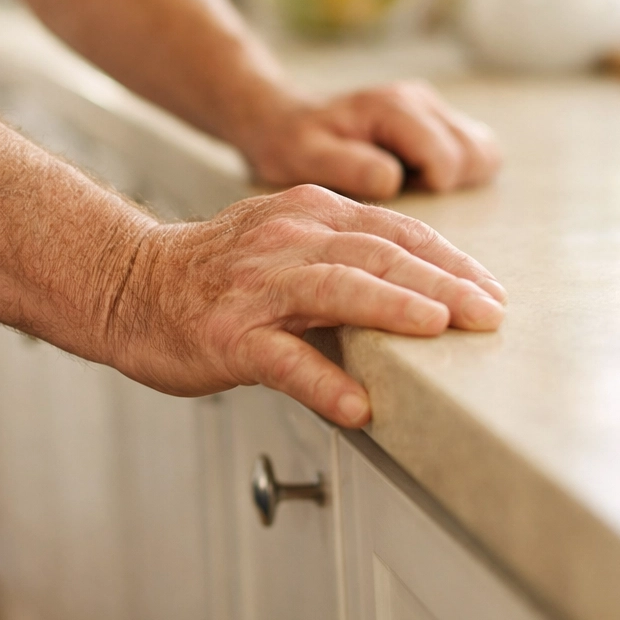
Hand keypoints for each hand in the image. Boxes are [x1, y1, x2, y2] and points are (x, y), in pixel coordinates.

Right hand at [105, 183, 506, 427]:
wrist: (128, 283)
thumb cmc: (213, 272)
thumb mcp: (285, 240)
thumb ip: (344, 252)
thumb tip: (424, 284)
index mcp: (307, 213)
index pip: (394, 231)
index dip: (449, 259)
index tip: (491, 288)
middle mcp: (286, 239)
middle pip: (377, 253)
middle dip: (442, 281)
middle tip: (490, 312)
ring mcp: (255, 286)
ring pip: (336, 288)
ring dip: (394, 307)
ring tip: (440, 329)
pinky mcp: (228, 335)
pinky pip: (283, 360)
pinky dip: (322, 381)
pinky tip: (356, 406)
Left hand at [238, 81, 501, 200]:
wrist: (283, 120)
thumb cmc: (291, 143)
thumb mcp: (304, 158)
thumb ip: (348, 167)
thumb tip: (392, 180)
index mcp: (393, 108)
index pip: (447, 159)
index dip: (429, 189)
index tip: (397, 194)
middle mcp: (420, 101)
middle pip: (476, 153)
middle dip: (449, 185)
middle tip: (404, 191)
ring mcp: (432, 108)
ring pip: (483, 151)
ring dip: (458, 180)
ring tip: (410, 185)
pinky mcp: (437, 121)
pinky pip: (475, 152)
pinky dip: (458, 174)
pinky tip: (417, 179)